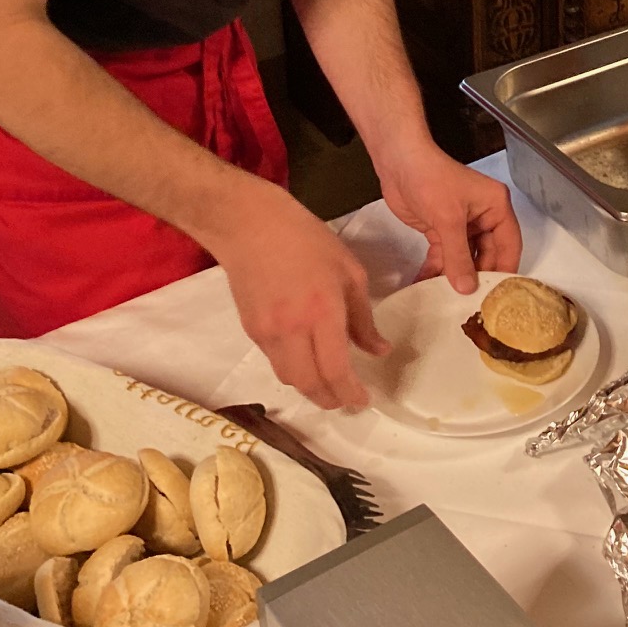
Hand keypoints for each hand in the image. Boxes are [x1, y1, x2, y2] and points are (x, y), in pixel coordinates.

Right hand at [210, 179, 386, 410]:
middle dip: (330, 400)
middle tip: (346, 400)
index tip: (363, 401)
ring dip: (310, 388)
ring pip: (289, 378)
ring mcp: (267, 332)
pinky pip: (274, 361)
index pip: (336, 369)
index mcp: (322, 311)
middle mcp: (292, 329)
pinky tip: (306, 359)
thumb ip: (364, 318)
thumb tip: (379, 350)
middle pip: (309, 385)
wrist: (249, 225)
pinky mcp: (251, 330)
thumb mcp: (349, 271)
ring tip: (328, 384)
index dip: (350, 393)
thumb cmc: (307, 240)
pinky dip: (293, 368)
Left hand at [376, 141, 522, 292]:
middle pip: (487, 255)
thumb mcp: (448, 220)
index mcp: (496, 207)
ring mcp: (462, 225)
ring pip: (464, 258)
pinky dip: (435, 270)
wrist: (397, 162)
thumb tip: (467, 289)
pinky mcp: (441, 230)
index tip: (498, 298)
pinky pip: (444, 256)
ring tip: (446, 301)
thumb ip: (458, 256)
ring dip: (454, 277)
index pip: (509, 245)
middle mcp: (483, 217)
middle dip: (476, 278)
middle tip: (469, 305)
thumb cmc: (430, 180)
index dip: (505, 271)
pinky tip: (425, 286)